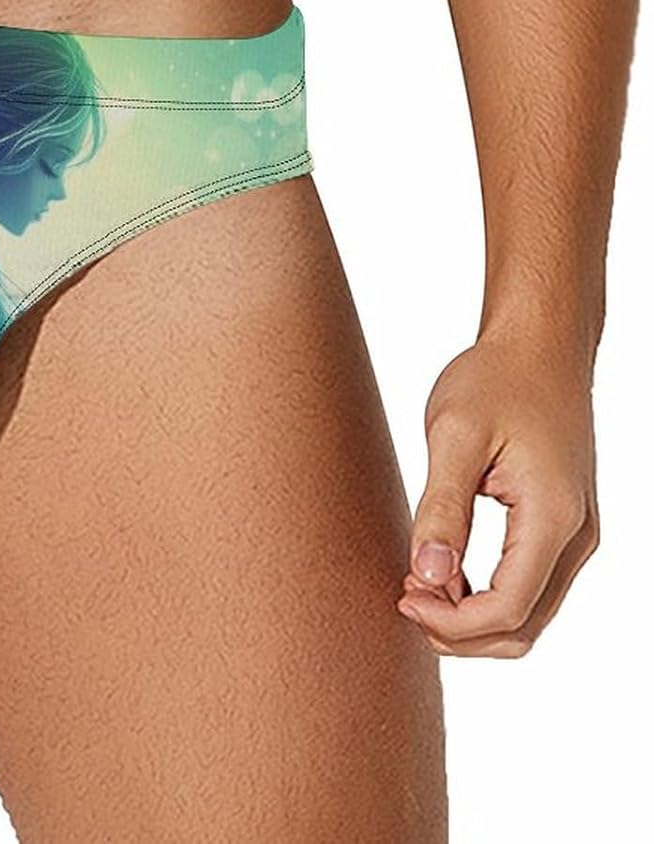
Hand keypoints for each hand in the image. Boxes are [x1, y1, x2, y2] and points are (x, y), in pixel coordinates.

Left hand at [397, 328, 599, 656]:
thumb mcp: (454, 434)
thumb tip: (428, 575)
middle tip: (403, 596)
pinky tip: (441, 570)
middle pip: (524, 627)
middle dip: (460, 630)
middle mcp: (576, 537)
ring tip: (417, 584)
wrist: (539, 348)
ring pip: (530, 614)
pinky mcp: (563, 526)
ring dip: (472, 618)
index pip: (508, 609)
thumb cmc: (494, 380)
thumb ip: (442, 507)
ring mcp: (576, 535)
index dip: (451, 620)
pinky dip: (488, 596)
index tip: (402, 594)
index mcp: (553, 518)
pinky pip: (531, 586)